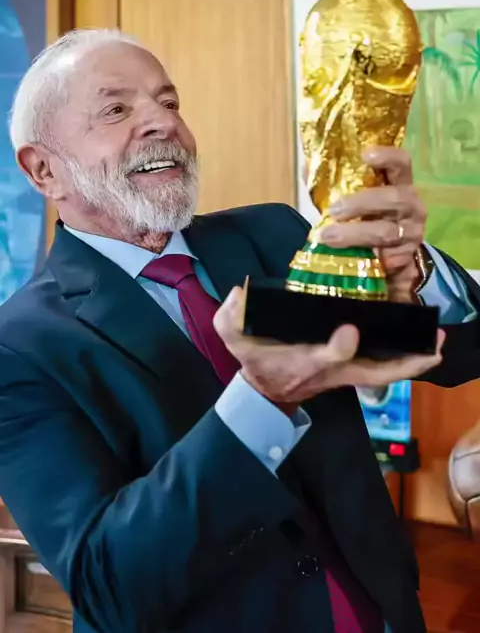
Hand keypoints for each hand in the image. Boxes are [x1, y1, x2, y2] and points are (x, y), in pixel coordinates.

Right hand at [214, 287, 443, 404]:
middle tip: (434, 345)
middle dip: (405, 362)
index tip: (347, 331)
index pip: (325, 357)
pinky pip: (387, 365)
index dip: (337, 348)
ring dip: (414, 359)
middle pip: (376, 371)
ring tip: (438, 340)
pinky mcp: (355, 366)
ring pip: (388, 370)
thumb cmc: (257, 360)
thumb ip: (231, 317)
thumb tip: (240, 294)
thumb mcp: (235, 338)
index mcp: (307, 362)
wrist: (267, 390)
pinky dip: (407, 357)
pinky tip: (426, 339)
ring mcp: (349, 370)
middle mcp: (335, 369)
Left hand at [320, 146, 425, 301]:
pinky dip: (369, 257)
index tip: (365, 155)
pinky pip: (389, 257)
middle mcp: (412, 205)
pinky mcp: (407, 256)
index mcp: (400, 183)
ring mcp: (412, 232)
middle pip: (394, 197)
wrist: (386, 257)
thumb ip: (331, 183)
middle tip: (333, 211)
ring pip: (386, 231)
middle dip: (361, 203)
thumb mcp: (351, 197)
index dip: (387, 156)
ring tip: (327, 236)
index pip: (402, 162)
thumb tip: (306, 167)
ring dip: (354, 234)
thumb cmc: (366, 218)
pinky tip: (352, 258)